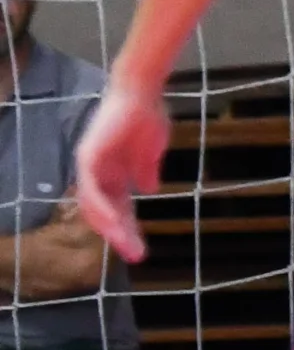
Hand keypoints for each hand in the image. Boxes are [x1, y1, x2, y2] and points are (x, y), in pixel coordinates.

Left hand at [74, 82, 168, 264]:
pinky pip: (94, 190)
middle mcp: (97, 172)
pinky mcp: (88, 157)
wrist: (140, 92)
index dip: (129, 229)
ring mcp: (90, 166)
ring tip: (129, 247)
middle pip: (106, 212)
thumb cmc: (145, 116)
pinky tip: (118, 224)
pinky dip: (105, 209)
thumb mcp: (150, 152)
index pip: (118, 208)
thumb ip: (146, 170)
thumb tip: (149, 189)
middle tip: (137, 257)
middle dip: (122, 236)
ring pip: (97, 207)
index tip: (141, 250)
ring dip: (113, 229)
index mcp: (111, 172)